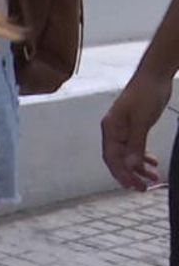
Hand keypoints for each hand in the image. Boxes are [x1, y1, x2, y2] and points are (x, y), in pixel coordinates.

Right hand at [100, 74, 169, 189]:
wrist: (154, 76)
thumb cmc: (145, 95)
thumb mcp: (141, 121)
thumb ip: (135, 144)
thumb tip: (129, 165)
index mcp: (110, 128)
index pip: (112, 157)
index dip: (122, 174)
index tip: (133, 186)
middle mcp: (114, 130)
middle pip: (118, 159)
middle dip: (130, 175)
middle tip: (144, 188)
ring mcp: (123, 129)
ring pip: (128, 154)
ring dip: (139, 168)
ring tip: (154, 178)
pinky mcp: (134, 126)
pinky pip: (135, 147)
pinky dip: (143, 157)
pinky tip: (153, 162)